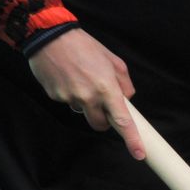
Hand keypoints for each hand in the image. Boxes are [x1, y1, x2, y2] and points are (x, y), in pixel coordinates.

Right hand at [27, 28, 142, 158]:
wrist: (49, 36)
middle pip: (100, 124)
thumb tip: (127, 100)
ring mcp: (70, 98)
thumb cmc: (84, 46)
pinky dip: (70, 94)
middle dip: (103, 119)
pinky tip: (67, 77)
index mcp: (107, 88)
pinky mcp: (55, 96)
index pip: (123, 120)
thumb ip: (124, 83)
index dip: (132, 139)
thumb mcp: (113, 61)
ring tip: (80, 79)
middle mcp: (89, 97)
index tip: (139, 154)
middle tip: (102, 102)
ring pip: (83, 112)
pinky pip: (68, 102)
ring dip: (85, 103)